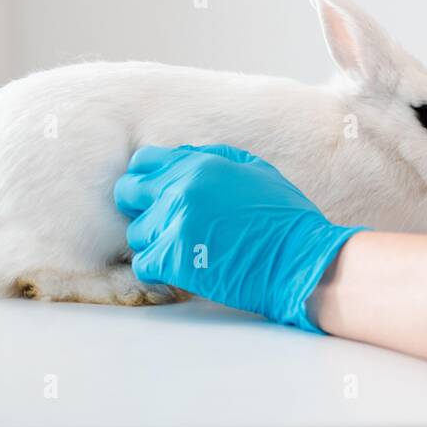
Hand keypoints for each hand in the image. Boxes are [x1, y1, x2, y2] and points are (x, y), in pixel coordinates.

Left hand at [113, 143, 367, 332]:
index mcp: (200, 165)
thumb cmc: (285, 215)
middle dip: (140, 206)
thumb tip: (182, 158)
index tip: (157, 192)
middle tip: (163, 221)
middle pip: (128, 193)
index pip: (144, 162)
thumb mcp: (255, 170)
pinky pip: (143, 264)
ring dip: (155, 241)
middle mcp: (181, 189)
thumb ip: (213, 160)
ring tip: (183, 248)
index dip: (147, 177)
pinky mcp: (174, 259)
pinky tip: (181, 268)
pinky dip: (159, 268)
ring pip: (136, 233)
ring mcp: (175, 224)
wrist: (298, 257)